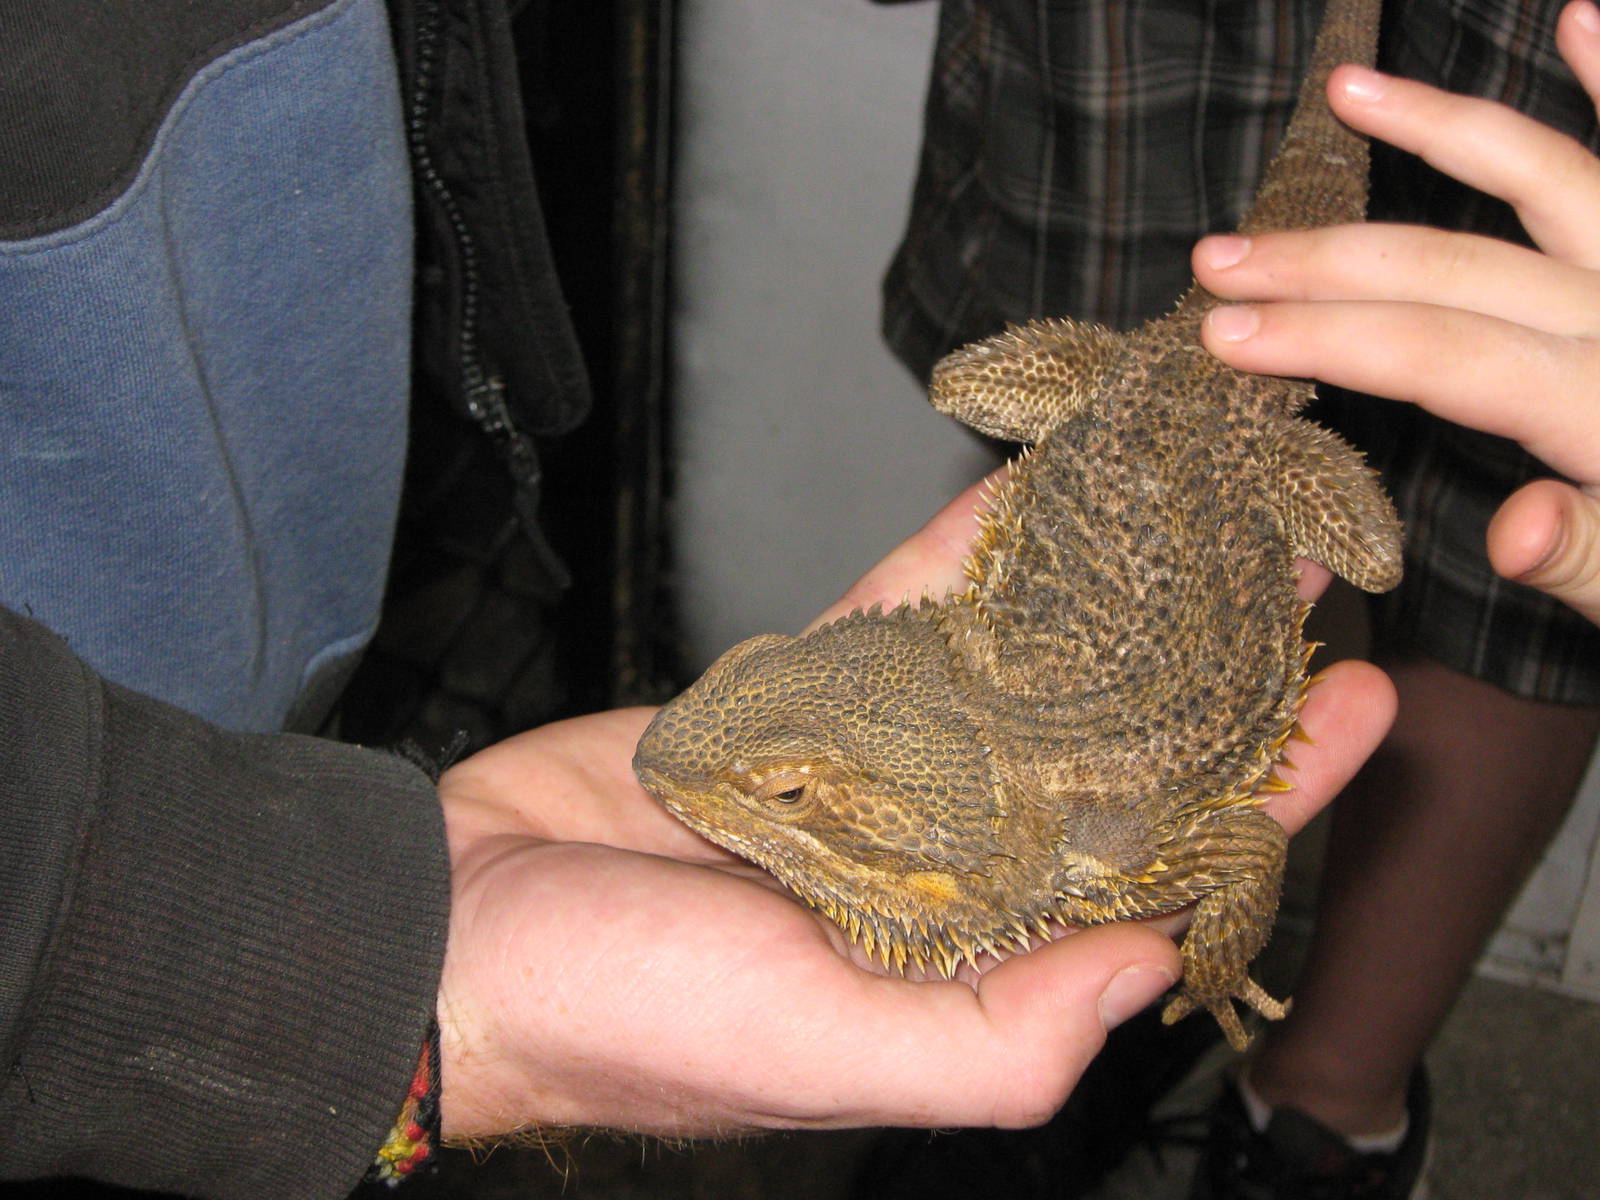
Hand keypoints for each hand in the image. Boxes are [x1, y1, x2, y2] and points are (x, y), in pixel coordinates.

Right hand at [432, 486, 1393, 1142]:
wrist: (456, 931)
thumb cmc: (626, 1018)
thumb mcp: (824, 1053)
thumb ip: (999, 1036)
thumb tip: (1154, 962)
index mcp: (963, 957)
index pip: (1151, 865)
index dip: (1260, 788)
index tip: (1348, 700)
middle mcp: (932, 863)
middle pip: (1100, 751)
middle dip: (1198, 667)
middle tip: (1290, 567)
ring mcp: (867, 773)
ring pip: (1008, 668)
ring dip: (1097, 594)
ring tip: (1186, 513)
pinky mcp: (795, 703)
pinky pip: (897, 615)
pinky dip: (960, 558)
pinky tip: (1029, 500)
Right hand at [1195, 0, 1599, 623]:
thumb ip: (1593, 560)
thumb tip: (1514, 528)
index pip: (1443, 357)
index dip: (1326, 341)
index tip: (1220, 336)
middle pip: (1457, 270)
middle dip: (1326, 264)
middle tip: (1217, 261)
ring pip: (1548, 181)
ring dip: (1444, 129)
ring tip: (1349, 90)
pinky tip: (1580, 18)